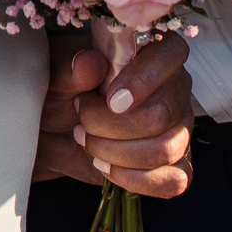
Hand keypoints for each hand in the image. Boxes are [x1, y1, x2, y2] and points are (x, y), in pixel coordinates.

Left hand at [35, 25, 193, 198]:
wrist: (53, 128)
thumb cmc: (61, 91)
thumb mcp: (56, 74)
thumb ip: (72, 68)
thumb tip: (90, 64)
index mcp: (151, 51)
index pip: (172, 53)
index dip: (144, 78)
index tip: (110, 99)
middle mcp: (172, 88)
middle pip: (161, 114)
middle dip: (111, 125)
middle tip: (81, 121)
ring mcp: (178, 127)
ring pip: (165, 149)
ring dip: (117, 152)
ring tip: (88, 142)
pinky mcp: (174, 163)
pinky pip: (174, 179)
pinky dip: (135, 179)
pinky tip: (106, 168)